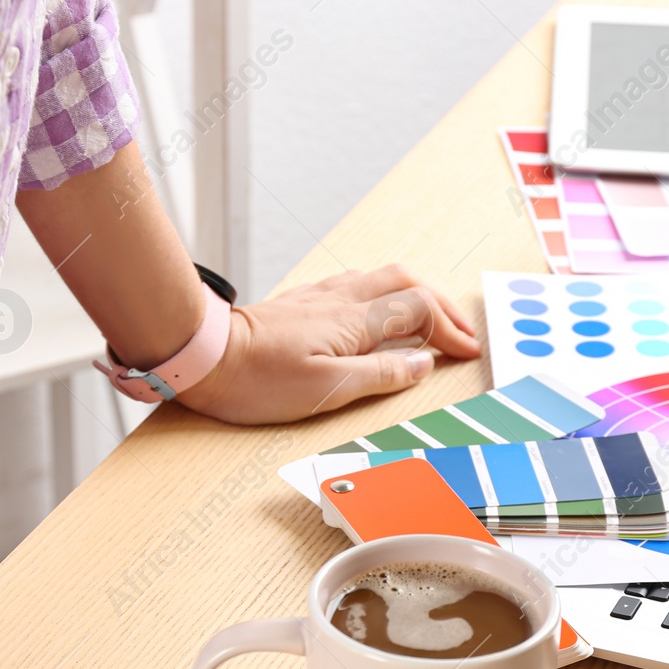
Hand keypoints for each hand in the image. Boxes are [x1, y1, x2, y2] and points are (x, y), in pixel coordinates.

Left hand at [176, 264, 478, 424]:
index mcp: (354, 321)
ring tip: (428, 321)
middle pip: (406, 283)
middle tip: (459, 333)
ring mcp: (318, 298)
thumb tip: (422, 364)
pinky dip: (382, 296)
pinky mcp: (299, 303)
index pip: (419, 310)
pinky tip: (375, 313)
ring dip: (413, 296)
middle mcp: (340, 300)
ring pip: (380, 279)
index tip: (466, 351)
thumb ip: (380, 375)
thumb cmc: (256, 380)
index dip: (449, 329)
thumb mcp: (327, 389)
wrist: (202, 356)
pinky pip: (355, 286)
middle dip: (440, 305)